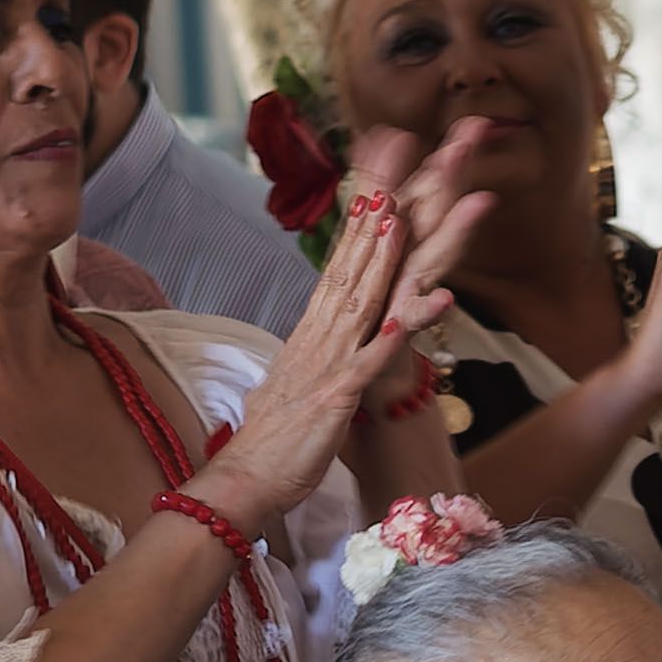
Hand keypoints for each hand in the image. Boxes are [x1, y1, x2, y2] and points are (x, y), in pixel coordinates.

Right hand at [216, 140, 491, 516]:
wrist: (246, 480)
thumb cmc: (274, 441)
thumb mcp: (293, 386)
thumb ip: (306, 359)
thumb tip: (310, 346)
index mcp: (311, 336)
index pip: (336, 273)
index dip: (355, 232)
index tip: (374, 192)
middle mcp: (318, 341)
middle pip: (348, 274)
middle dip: (370, 228)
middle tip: (391, 181)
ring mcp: (327, 365)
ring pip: (359, 305)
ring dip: (380, 263)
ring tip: (400, 223)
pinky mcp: (337, 397)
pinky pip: (370, 362)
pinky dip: (393, 336)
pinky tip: (415, 311)